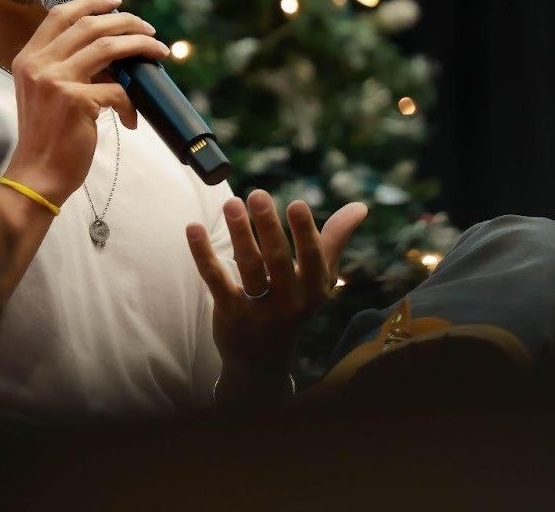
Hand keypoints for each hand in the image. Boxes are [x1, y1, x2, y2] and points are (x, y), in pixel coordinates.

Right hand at [1, 0, 170, 205]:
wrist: (36, 173)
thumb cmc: (45, 137)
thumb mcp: (44, 93)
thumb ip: (64, 68)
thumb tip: (110, 55)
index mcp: (28, 58)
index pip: (59, 14)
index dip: (91, 2)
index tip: (115, 2)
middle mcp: (38, 64)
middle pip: (89, 25)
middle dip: (125, 21)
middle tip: (148, 30)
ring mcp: (55, 81)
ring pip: (107, 47)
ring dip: (139, 45)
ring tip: (158, 51)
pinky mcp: (76, 101)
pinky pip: (117, 90)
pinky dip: (131, 102)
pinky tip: (132, 117)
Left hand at [186, 190, 368, 390]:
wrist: (263, 361)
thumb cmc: (294, 305)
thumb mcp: (318, 279)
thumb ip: (335, 240)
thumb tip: (361, 206)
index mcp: (313, 289)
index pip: (313, 259)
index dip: (305, 233)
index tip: (296, 203)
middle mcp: (289, 301)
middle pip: (278, 261)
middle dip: (268, 227)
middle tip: (257, 194)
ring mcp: (259, 310)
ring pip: (248, 267)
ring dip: (240, 234)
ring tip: (231, 203)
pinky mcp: (230, 313)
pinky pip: (216, 280)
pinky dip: (204, 254)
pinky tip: (193, 228)